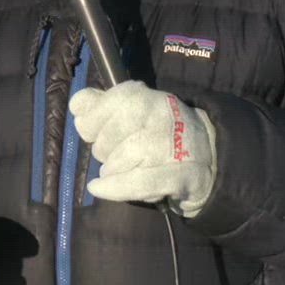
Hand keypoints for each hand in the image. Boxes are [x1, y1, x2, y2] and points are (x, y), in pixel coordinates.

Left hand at [72, 81, 217, 217]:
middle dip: (102, 149)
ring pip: (121, 159)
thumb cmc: (158, 132)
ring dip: (111, 170)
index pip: (109, 102)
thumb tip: (77, 104)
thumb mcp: (133, 110)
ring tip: (119, 170)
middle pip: (110, 135)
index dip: (92, 119)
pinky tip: (98, 188)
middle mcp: (160, 116)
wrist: (207, 155)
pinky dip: (113, 188)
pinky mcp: (179, 175)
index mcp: (145, 96)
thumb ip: (102, 105)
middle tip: (112, 153)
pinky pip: (137, 183)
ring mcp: (171, 145)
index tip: (91, 131)